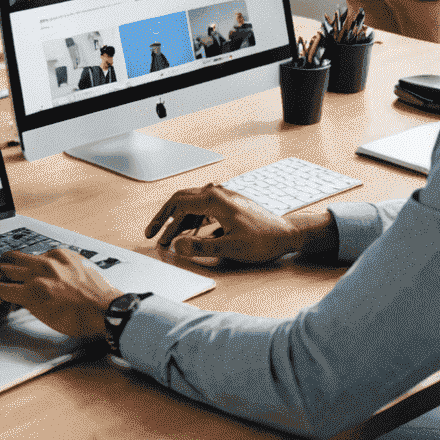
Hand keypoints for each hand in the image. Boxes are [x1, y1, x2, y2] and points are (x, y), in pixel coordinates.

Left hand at [0, 247, 118, 338]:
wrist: (108, 311)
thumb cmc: (100, 301)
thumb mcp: (83, 277)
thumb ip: (66, 275)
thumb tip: (55, 287)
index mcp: (59, 255)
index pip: (28, 257)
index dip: (14, 269)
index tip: (9, 279)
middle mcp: (47, 260)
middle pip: (10, 257)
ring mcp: (39, 275)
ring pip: (1, 269)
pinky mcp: (33, 293)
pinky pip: (1, 289)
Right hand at [145, 183, 320, 264]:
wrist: (287, 234)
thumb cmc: (263, 240)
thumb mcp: (232, 247)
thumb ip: (202, 247)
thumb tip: (177, 245)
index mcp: (213, 199)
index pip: (177, 204)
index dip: (161, 220)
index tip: (152, 235)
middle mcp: (216, 192)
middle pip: (181, 200)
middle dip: (165, 218)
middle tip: (153, 234)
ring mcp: (222, 196)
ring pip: (191, 204)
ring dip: (178, 220)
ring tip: (169, 237)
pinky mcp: (228, 203)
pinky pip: (202, 207)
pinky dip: (191, 219)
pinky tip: (190, 232)